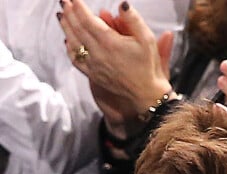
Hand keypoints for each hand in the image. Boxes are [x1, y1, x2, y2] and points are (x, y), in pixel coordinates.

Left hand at [58, 0, 172, 125]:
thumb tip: (122, 5)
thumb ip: (134, 20)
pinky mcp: (93, 75)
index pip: (88, 20)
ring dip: (66, 27)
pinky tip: (67, 40)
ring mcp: (94, 65)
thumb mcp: (147, 39)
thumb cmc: (148, 66)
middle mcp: (99, 53)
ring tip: (62, 16)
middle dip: (69, 13)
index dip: (79, 7)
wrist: (146, 93)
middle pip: (77, 29)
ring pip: (73, 42)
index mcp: (110, 42)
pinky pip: (75, 60)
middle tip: (64, 2)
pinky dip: (69, 48)